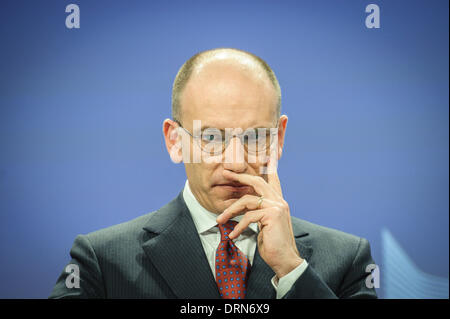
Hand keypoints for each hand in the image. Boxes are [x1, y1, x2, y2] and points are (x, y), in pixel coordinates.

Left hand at [216, 160, 302, 278]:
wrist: (285, 260)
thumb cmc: (273, 245)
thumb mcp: (264, 225)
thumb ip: (258, 213)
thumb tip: (245, 208)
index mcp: (278, 202)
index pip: (273, 179)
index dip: (268, 167)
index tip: (264, 156)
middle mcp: (279, 201)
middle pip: (257, 181)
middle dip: (239, 176)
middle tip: (225, 173)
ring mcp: (277, 207)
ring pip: (247, 200)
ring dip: (230, 210)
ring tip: (219, 220)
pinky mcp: (272, 215)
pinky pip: (248, 216)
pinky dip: (238, 227)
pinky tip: (232, 235)